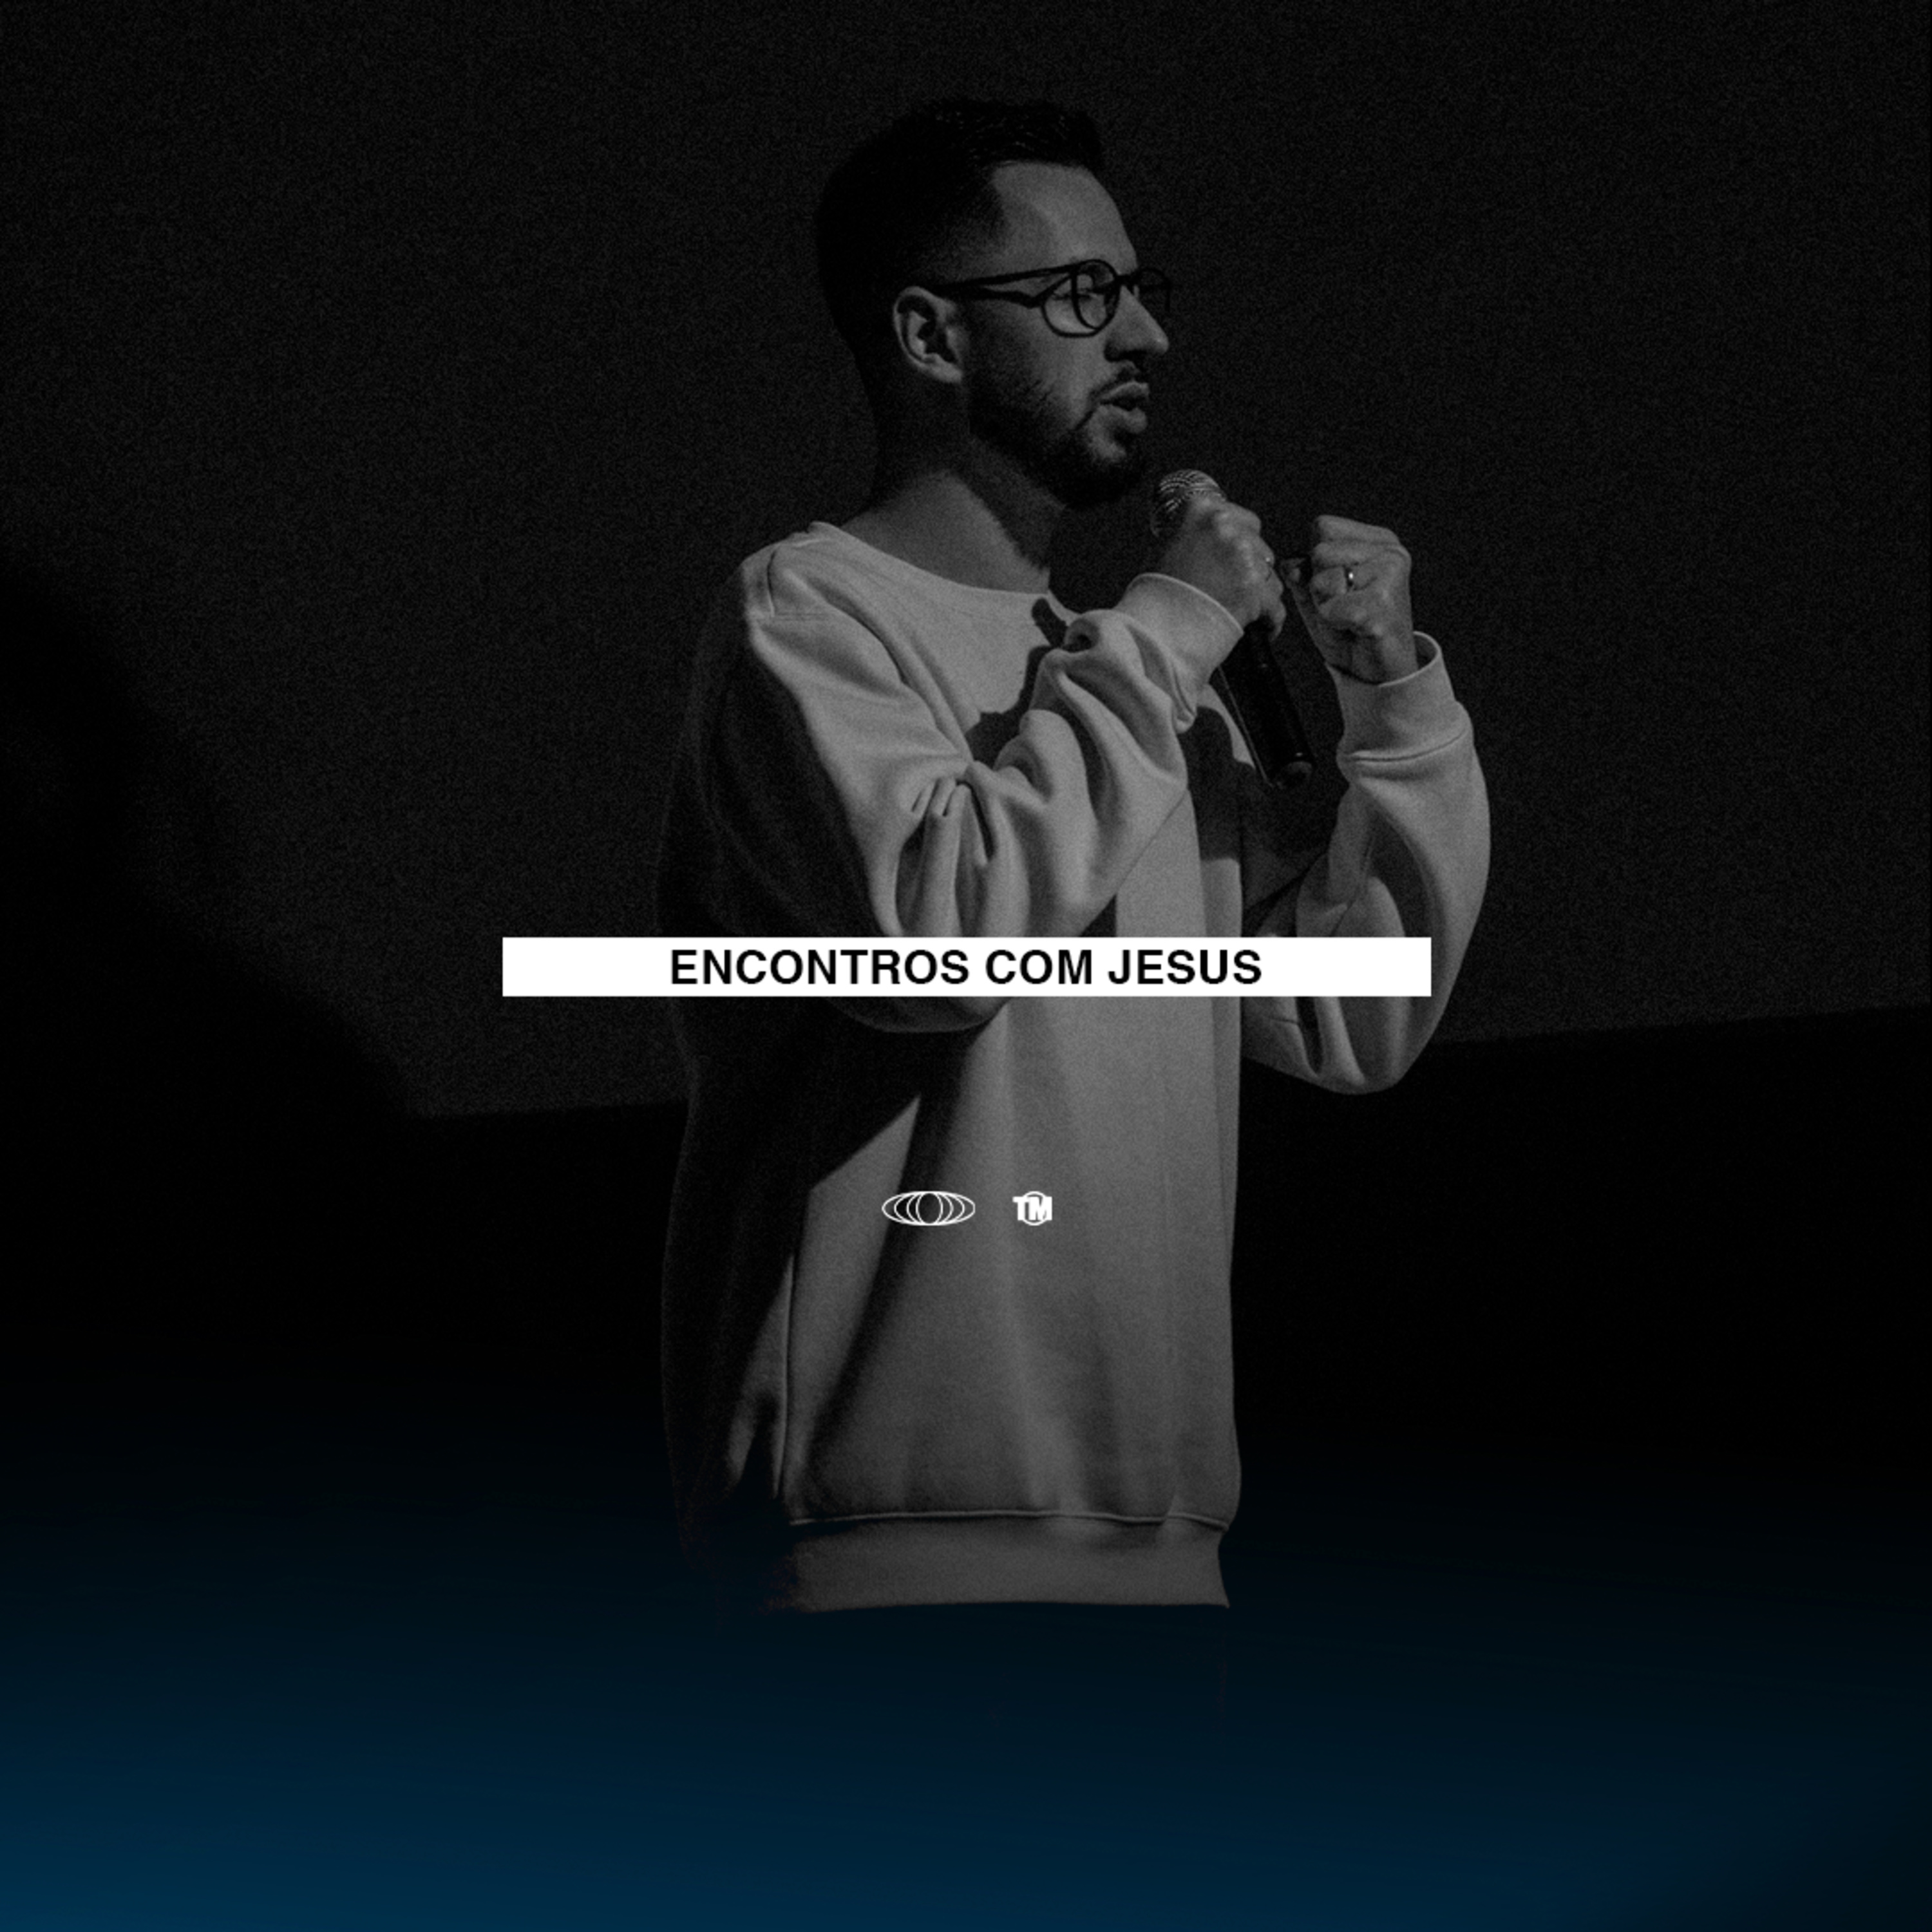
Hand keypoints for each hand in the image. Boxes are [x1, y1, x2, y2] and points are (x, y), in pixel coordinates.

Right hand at [1150, 491, 1287, 643]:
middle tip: (1236, 586)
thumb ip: (1193, 535)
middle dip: (1252, 565)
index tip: (1235, 558)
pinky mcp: (1254, 589)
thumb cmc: (1155, 593)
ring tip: (1245, 612)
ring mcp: (1242, 557)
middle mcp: (1224, 527)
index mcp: (1201, 510)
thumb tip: (1209, 538)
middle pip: (1259, 544)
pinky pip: (1275, 606)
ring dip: (1261, 594)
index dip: (1240, 542)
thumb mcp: (1165, 547)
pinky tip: (1260, 629)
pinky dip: (1269, 620)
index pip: (1242, 518)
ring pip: (1269, 575)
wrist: (1153, 627)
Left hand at [1286, 516, 1417, 682]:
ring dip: (1326, 606)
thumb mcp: (1319, 597)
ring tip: (1349, 619)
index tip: (1339, 587)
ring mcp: (1391, 574)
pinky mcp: (1384, 604)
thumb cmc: (1351, 631)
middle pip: (1319, 551)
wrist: (1382, 672)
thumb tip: (1289, 563)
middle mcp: (1390, 550)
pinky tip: (1355, 630)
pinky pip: (1332, 607)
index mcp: (1376, 540)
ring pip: (1323, 579)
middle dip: (1319, 585)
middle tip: (1344, 607)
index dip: (1315, 562)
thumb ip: (1302, 575)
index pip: (1322, 527)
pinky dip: (1333, 624)